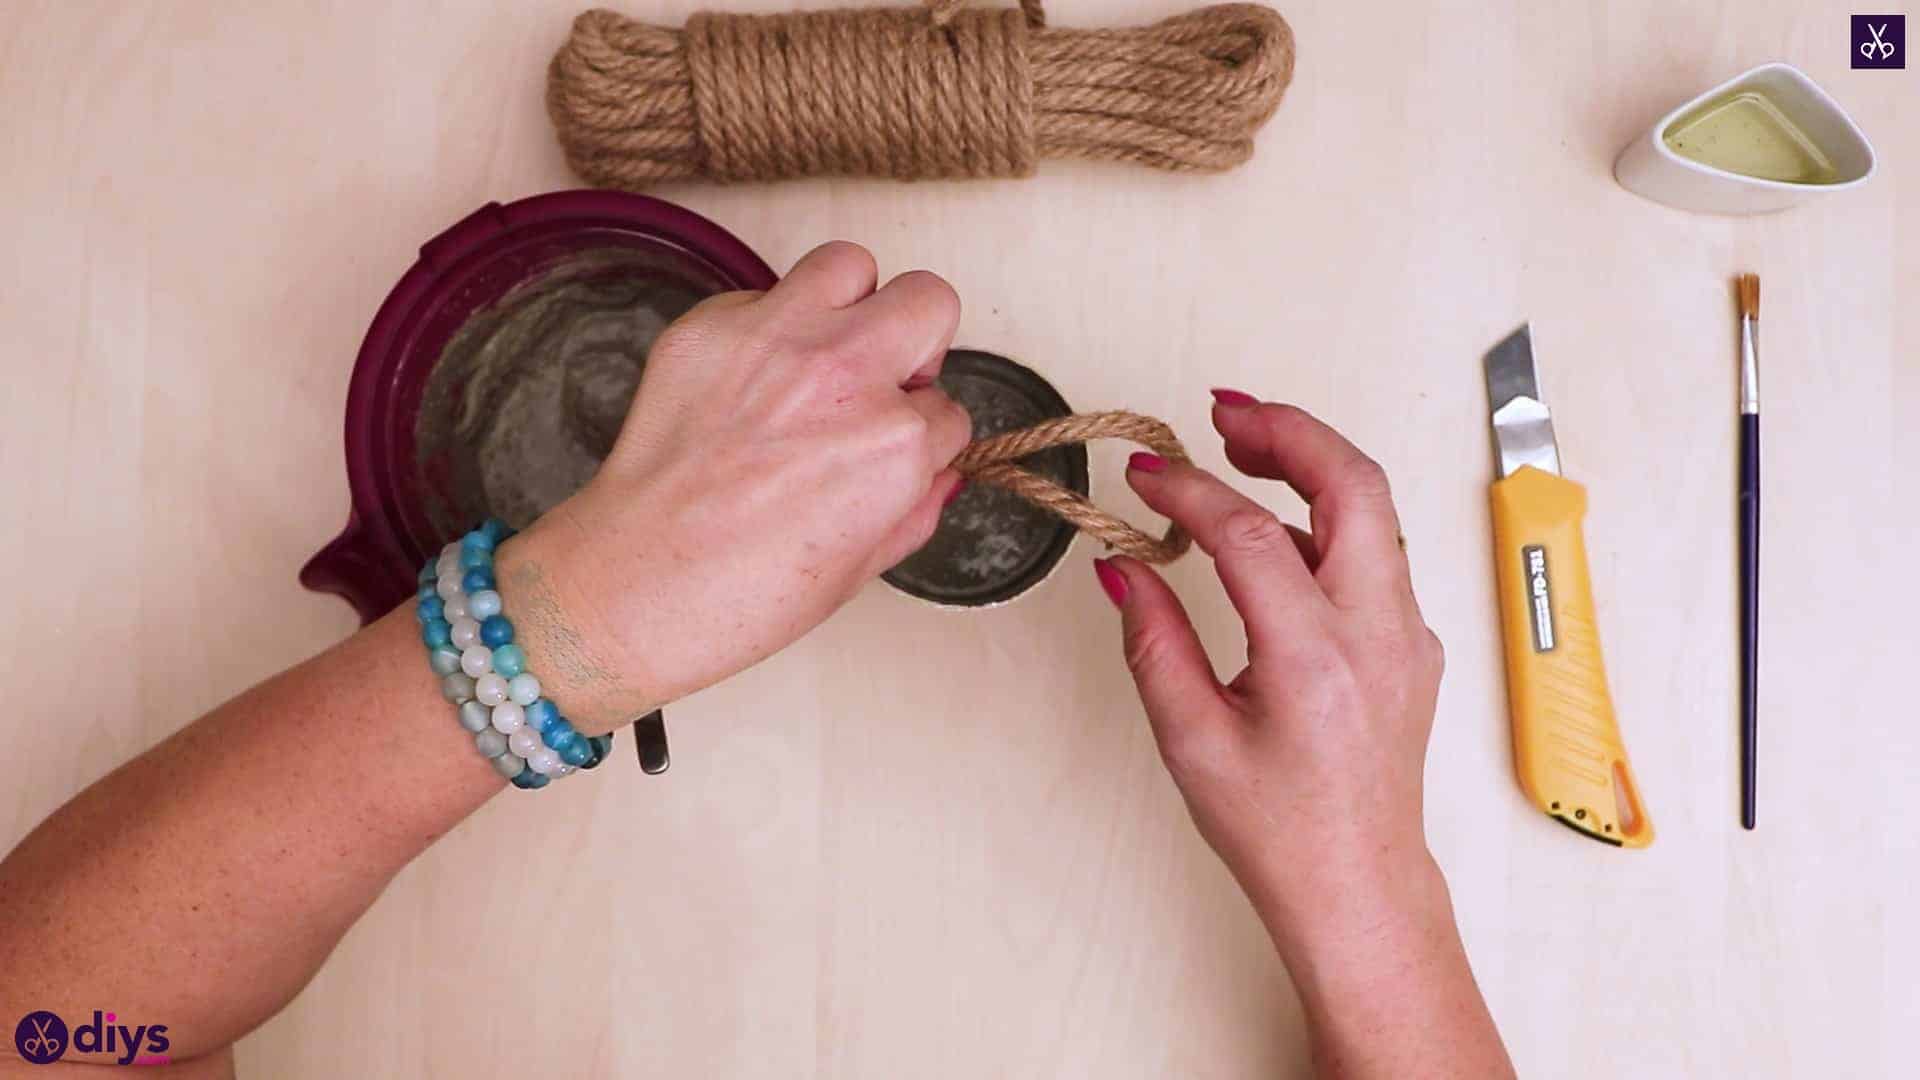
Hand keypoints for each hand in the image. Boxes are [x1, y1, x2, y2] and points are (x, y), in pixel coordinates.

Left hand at [501, 242, 971, 732]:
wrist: (636, 585)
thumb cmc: (739, 595)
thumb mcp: (862, 568)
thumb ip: (915, 509)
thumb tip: (936, 474)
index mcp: (895, 445)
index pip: (949, 408)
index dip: (924, 434)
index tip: (897, 451)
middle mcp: (844, 376)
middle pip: (928, 301)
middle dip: (917, 342)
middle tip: (884, 380)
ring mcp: (775, 340)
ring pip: (850, 265)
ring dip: (850, 303)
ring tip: (826, 351)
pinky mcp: (711, 327)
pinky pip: (763, 294)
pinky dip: (768, 328)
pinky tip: (750, 381)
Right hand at [1094, 394, 1444, 931]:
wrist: (1358, 886)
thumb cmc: (1281, 831)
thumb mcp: (1191, 740)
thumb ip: (1154, 642)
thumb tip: (1123, 566)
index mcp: (1315, 659)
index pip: (1246, 533)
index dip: (1188, 489)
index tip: (1144, 475)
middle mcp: (1377, 633)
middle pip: (1352, 482)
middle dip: (1287, 429)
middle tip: (1222, 413)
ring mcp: (1405, 634)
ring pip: (1373, 509)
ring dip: (1311, 465)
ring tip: (1240, 450)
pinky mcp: (1409, 641)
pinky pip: (1373, 551)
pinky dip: (1322, 517)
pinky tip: (1269, 529)